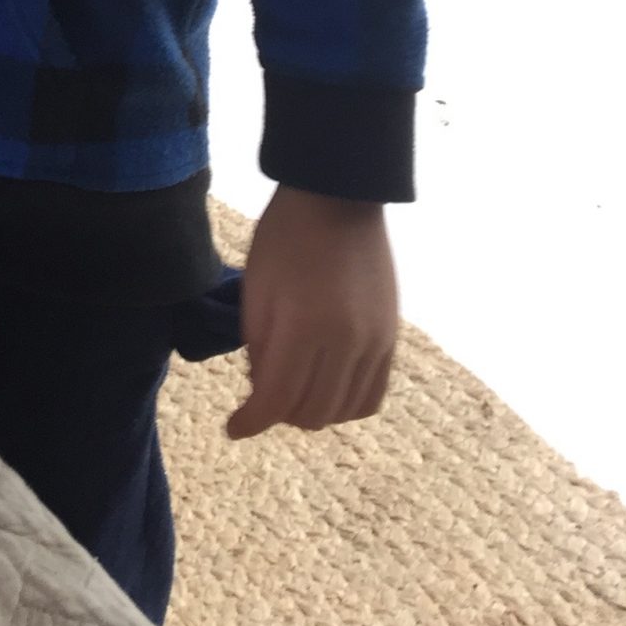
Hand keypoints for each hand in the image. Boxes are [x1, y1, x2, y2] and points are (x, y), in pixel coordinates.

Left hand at [225, 184, 398, 439]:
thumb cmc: (284, 237)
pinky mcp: (391, 339)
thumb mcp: (255, 289)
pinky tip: (326, 390)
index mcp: (303, 327)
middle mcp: (345, 343)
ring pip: (342, 412)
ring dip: (311, 412)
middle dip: (278, 415)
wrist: (339, 199)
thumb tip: (262, 392)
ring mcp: (374, 343)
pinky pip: (372, 396)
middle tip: (260, 398)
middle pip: (310, 413)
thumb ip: (257, 347)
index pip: (275, 399)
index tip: (234, 427)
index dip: (250, 422)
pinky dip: (346, 405)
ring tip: (292, 391)